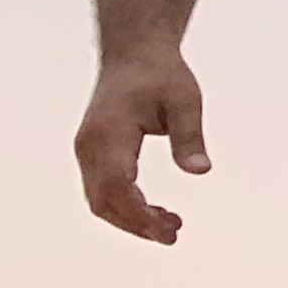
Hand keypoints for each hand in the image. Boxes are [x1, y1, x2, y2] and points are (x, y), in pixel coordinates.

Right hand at [73, 46, 209, 244]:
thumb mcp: (185, 101)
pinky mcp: (91, 152)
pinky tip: (154, 210)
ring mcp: (86, 150)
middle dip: (136, 224)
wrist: (134, 53)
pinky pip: (101, 189)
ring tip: (171, 227)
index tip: (170, 230)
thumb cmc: (162, 74)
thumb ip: (189, 136)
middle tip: (174, 234)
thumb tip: (201, 171)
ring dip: (130, 218)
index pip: (119, 186)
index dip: (140, 214)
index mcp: (109, 133)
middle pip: (103, 202)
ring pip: (99, 200)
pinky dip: (124, 205)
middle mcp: (89, 145)